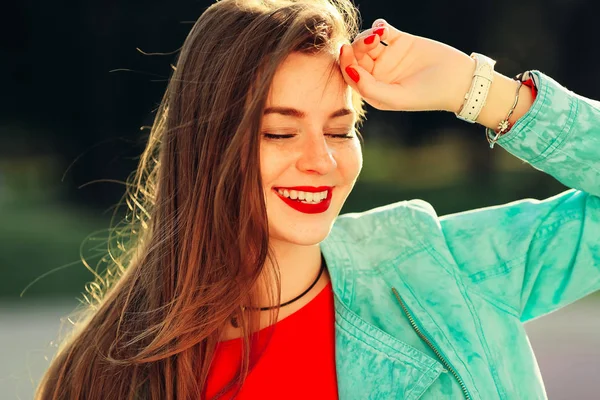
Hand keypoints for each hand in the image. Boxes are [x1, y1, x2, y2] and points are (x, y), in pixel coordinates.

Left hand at [339, 19, 475, 112]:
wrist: (459, 80)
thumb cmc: (428, 95)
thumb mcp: (396, 97)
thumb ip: (370, 88)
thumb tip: (350, 71)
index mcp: (374, 91)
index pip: (351, 75)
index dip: (345, 63)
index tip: (345, 50)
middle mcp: (378, 74)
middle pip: (357, 56)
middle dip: (358, 46)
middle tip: (372, 42)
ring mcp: (389, 57)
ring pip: (366, 42)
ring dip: (367, 35)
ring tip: (380, 35)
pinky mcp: (401, 41)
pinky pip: (381, 30)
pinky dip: (378, 26)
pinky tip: (384, 29)